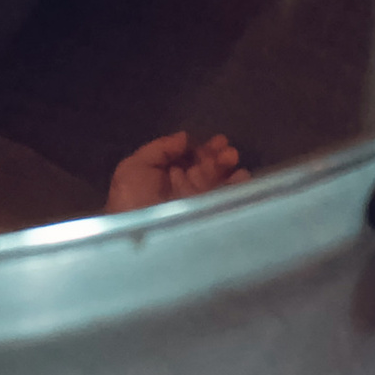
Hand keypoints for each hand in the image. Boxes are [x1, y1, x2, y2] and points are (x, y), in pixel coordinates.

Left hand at [106, 130, 245, 211]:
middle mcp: (181, 190)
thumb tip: (184, 137)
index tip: (217, 141)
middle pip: (204, 169)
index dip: (201, 149)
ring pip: (216, 182)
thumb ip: (160, 149)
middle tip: (227, 149)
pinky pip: (224, 201)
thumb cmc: (132, 200)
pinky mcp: (206, 219)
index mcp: (163, 177)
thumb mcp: (134, 168)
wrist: (141, 236)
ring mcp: (195, 205)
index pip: (187, 159)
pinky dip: (236, 188)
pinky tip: (242, 177)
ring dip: (226, 168)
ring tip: (232, 158)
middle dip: (217, 157)